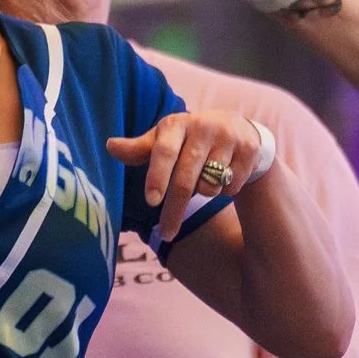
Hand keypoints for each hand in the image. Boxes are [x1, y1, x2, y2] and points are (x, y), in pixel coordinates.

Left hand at [108, 103, 269, 247]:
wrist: (237, 127)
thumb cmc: (190, 139)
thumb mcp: (165, 140)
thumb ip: (139, 149)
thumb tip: (110, 146)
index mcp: (177, 123)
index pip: (163, 151)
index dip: (157, 176)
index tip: (151, 201)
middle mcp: (203, 126)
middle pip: (186, 178)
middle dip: (174, 209)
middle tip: (166, 234)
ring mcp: (229, 137)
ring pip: (210, 186)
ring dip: (203, 194)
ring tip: (204, 180)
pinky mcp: (249, 150)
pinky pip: (231, 187)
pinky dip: (224, 191)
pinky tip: (224, 177)